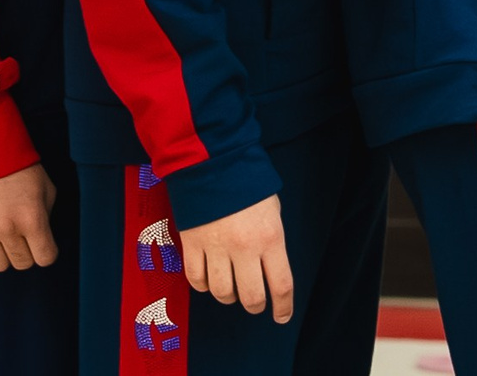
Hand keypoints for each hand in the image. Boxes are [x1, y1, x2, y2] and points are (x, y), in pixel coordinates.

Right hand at [0, 164, 60, 271]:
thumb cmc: (21, 169)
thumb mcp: (47, 190)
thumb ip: (47, 218)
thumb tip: (42, 239)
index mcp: (33, 219)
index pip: (45, 258)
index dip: (47, 252)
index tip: (44, 244)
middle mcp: (8, 229)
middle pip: (22, 264)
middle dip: (27, 252)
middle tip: (24, 236)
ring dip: (4, 254)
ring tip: (5, 236)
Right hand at [179, 194, 292, 319]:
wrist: (213, 161)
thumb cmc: (247, 183)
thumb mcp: (272, 210)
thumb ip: (272, 241)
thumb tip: (268, 268)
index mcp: (270, 237)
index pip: (281, 285)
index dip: (283, 307)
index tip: (281, 316)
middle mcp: (244, 247)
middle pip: (251, 297)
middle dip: (255, 305)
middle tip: (255, 302)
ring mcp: (216, 247)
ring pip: (222, 293)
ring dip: (228, 296)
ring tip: (231, 285)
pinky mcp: (192, 244)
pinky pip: (196, 280)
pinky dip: (203, 285)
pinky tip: (209, 277)